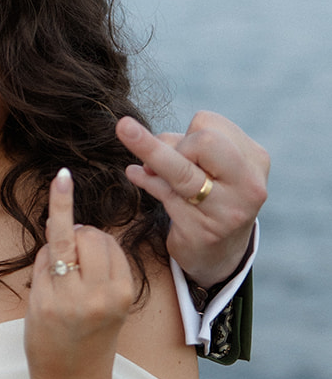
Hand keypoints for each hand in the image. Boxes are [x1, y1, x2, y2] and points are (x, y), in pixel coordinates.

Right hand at [24, 168, 132, 378]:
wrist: (73, 378)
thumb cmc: (46, 341)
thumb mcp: (35, 303)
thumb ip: (47, 265)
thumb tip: (64, 233)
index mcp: (57, 298)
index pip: (59, 241)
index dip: (60, 205)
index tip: (62, 177)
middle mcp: (89, 297)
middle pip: (87, 236)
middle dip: (74, 234)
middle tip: (65, 253)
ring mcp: (113, 298)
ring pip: (105, 242)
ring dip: (90, 242)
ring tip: (80, 266)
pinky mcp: (128, 298)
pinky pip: (117, 257)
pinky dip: (104, 256)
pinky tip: (95, 273)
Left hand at [116, 112, 268, 289]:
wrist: (219, 255)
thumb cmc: (209, 198)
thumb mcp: (209, 167)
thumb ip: (184, 148)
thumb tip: (146, 142)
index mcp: (255, 160)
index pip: (211, 123)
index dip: (187, 134)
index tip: (185, 153)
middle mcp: (249, 185)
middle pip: (204, 140)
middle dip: (177, 145)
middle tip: (169, 166)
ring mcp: (227, 211)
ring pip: (181, 170)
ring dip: (148, 149)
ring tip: (123, 129)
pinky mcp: (202, 232)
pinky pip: (165, 194)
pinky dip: (147, 181)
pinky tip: (135, 174)